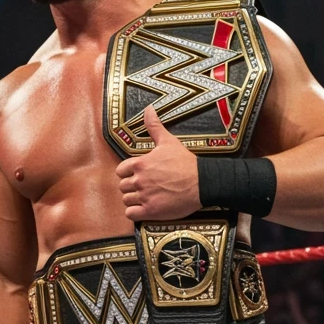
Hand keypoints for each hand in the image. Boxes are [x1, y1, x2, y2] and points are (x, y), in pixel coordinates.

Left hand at [114, 105, 200, 220]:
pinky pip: (131, 214)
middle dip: (131, 187)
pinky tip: (144, 208)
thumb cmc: (186, 163)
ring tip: (145, 197)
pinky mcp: (151, 211)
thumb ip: (154, 126)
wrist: (203, 182)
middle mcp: (140, 180)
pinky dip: (135, 213)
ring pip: (126, 200)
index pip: (120, 171)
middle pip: (123, 186)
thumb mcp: (169, 141)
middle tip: (144, 187)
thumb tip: (148, 109)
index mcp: (140, 164)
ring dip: (133, 200)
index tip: (137, 175)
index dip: (127, 174)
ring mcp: (145, 196)